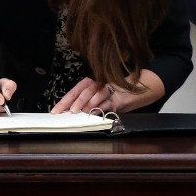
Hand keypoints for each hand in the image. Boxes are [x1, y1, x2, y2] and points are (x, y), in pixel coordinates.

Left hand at [50, 70, 165, 113]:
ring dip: (84, 103)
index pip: (75, 90)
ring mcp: (109, 90)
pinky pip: (107, 102)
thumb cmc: (118, 93)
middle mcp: (99, 84)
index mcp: (92, 83)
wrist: (140, 89)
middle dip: (71, 102)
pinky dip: (99, 107)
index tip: (56, 110)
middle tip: (64, 111)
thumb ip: (88, 102)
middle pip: (81, 90)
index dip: (64, 100)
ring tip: (77, 111)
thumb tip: (71, 112)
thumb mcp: (101, 96)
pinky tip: (93, 112)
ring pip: (94, 93)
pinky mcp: (118, 99)